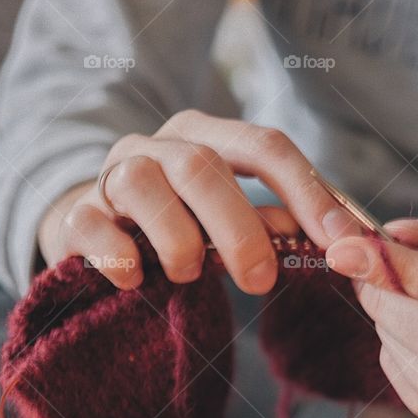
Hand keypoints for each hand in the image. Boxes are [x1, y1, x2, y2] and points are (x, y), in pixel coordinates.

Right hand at [38, 110, 361, 292]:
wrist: (92, 233)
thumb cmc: (177, 225)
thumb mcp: (228, 218)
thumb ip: (273, 221)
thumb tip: (333, 237)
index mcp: (206, 136)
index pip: (265, 146)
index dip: (308, 191)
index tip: (341, 240)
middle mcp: (158, 146)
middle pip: (203, 166)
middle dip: (240, 228)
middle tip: (261, 281)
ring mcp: (112, 175)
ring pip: (143, 184)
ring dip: (177, 240)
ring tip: (189, 276)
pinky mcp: (76, 214)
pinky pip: (92, 224)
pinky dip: (120, 256)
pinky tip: (135, 280)